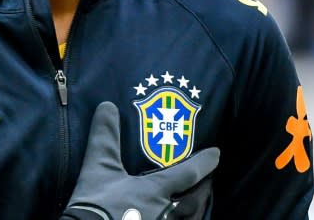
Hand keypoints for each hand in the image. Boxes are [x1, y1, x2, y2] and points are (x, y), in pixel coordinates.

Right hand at [60, 102, 218, 219]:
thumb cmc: (96, 205)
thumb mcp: (98, 169)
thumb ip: (105, 138)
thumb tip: (107, 106)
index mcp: (155, 192)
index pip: (188, 173)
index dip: (204, 162)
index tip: (217, 153)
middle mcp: (166, 213)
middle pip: (195, 203)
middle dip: (203, 191)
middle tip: (207, 183)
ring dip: (192, 212)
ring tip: (191, 205)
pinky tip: (170, 219)